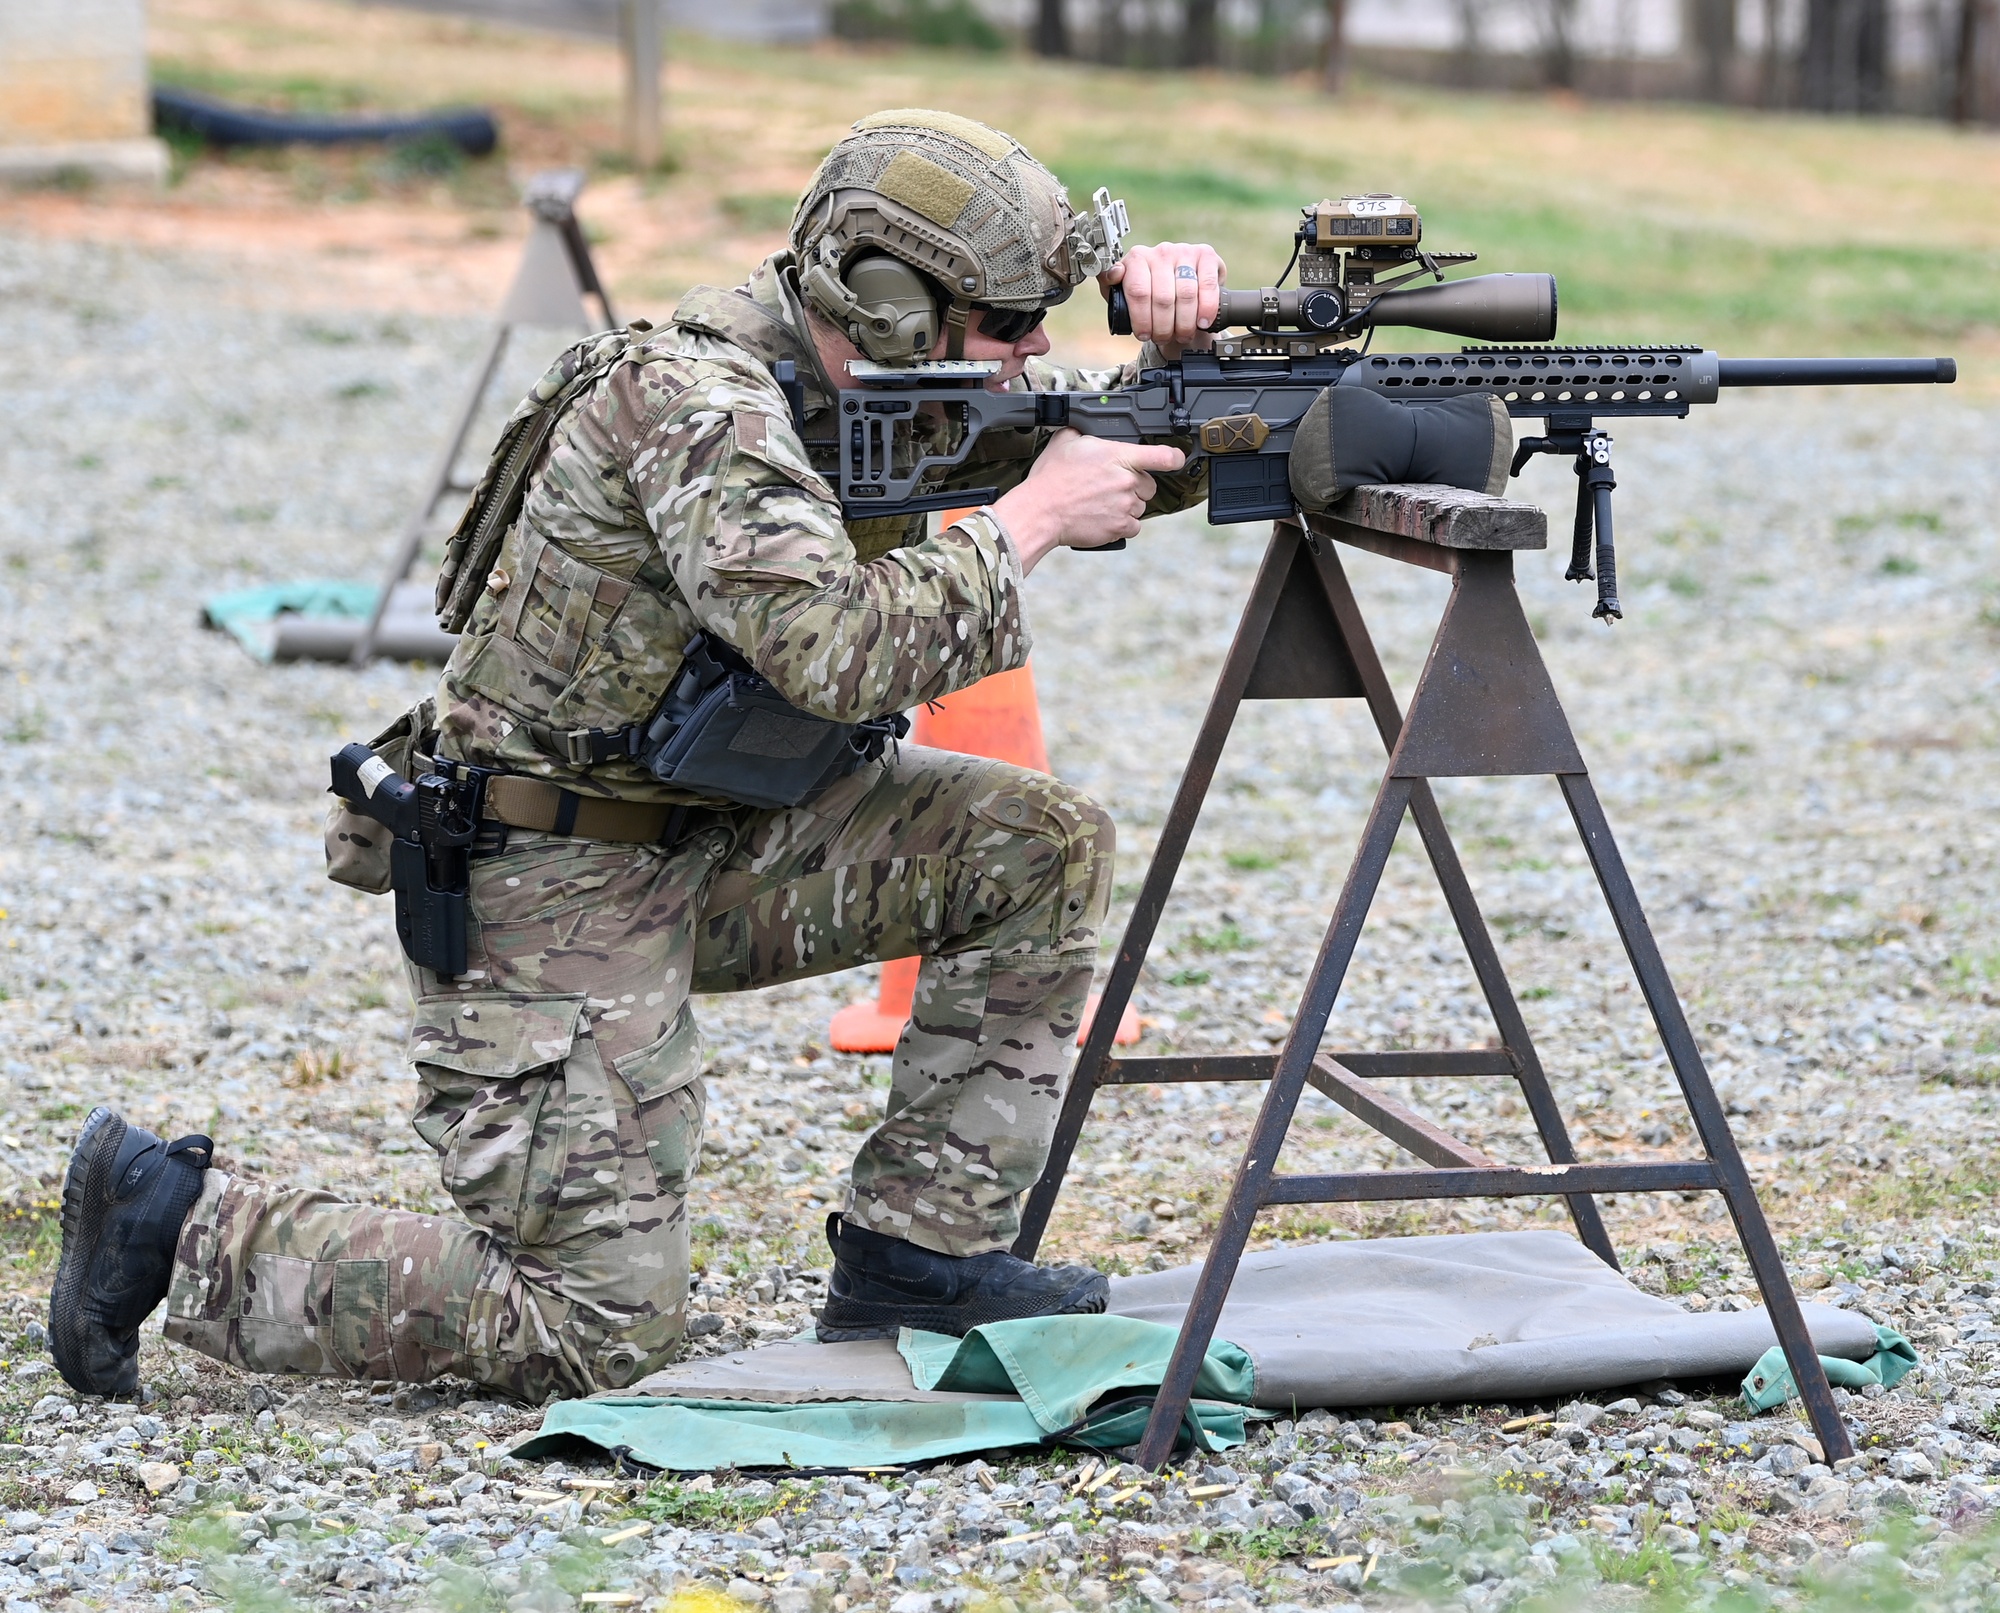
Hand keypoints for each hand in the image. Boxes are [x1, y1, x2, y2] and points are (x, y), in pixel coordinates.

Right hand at [993, 429, 1185, 573]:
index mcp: (1118, 456)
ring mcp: (1125, 505)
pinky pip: (1133, 527)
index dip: (1175, 457)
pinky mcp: (1120, 527)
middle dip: (1134, 486)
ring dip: (1127, 506)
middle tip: (1110, 486)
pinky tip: (1104, 518)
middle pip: (1149, 485)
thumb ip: (1084, 431)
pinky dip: (1122, 524)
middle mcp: (1127, 481)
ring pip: (1140, 506)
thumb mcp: (1065, 441)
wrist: (1040, 512)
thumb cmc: (1050, 479)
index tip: (1176, 459)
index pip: (1163, 456)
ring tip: (1101, 503)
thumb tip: (1085, 423)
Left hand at [1100, 242, 1225, 359]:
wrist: (1179, 281)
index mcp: (1137, 258)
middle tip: (1163, 338)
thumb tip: (1112, 275)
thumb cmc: (1149, 290)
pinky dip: (1206, 308)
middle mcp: (1161, 252)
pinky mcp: (1206, 255)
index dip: (1141, 319)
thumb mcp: (1123, 290)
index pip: (1138, 291)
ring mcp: (1184, 251)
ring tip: (1182, 335)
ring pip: (1186, 294)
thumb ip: (1110, 285)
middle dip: (1163, 326)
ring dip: (1184, 322)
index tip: (1144, 335)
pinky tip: (1202, 322)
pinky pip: (1206, 285)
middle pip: (1162, 297)